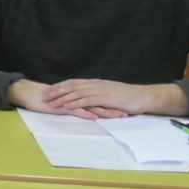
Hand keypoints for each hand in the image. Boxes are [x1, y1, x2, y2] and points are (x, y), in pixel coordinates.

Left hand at [36, 79, 182, 118]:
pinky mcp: (104, 98)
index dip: (61, 86)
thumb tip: (92, 99)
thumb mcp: (112, 94)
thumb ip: (100, 95)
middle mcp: (96, 84)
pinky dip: (74, 102)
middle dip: (57, 90)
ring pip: (76, 92)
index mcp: (97, 83)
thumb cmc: (129, 97)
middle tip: (44, 95)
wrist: (143, 96)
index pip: (75, 82)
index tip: (49, 89)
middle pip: (72, 86)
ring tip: (51, 102)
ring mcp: (100, 90)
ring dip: (62, 97)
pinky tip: (66, 106)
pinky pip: (85, 100)